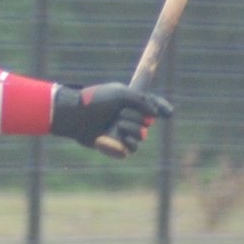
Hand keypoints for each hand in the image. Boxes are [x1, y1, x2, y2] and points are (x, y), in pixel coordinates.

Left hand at [50, 82, 172, 154]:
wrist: (75, 116)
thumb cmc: (95, 101)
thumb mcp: (120, 94)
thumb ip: (140, 100)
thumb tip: (154, 114)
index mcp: (130, 101)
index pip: (152, 104)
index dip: (162, 107)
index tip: (169, 113)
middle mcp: (128, 116)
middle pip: (148, 122)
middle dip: (136, 119)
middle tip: (119, 115)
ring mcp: (122, 131)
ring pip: (141, 137)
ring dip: (131, 130)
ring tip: (117, 126)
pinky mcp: (115, 145)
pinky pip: (130, 149)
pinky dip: (124, 144)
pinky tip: (114, 138)